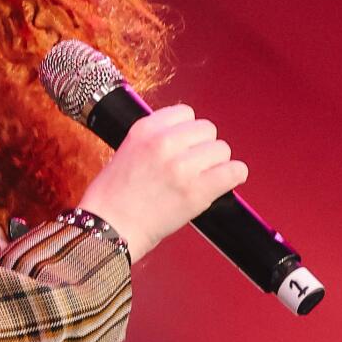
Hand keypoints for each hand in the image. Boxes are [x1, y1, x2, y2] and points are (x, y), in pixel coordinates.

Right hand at [87, 104, 249, 262]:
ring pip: (222, 149)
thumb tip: (185, 138)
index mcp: (146, 129)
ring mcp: (182, 166)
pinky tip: (225, 182)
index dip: (187, 132)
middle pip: (207, 129)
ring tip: (202, 178)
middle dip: (202, 147)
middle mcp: (165, 143)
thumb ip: (155, 139)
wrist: (108, 229)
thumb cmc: (112, 199)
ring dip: (216, 163)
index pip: (186, 113)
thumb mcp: (127, 151)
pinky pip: (234, 171)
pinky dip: (234, 176)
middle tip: (192, 166)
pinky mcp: (196, 191)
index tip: (184, 146)